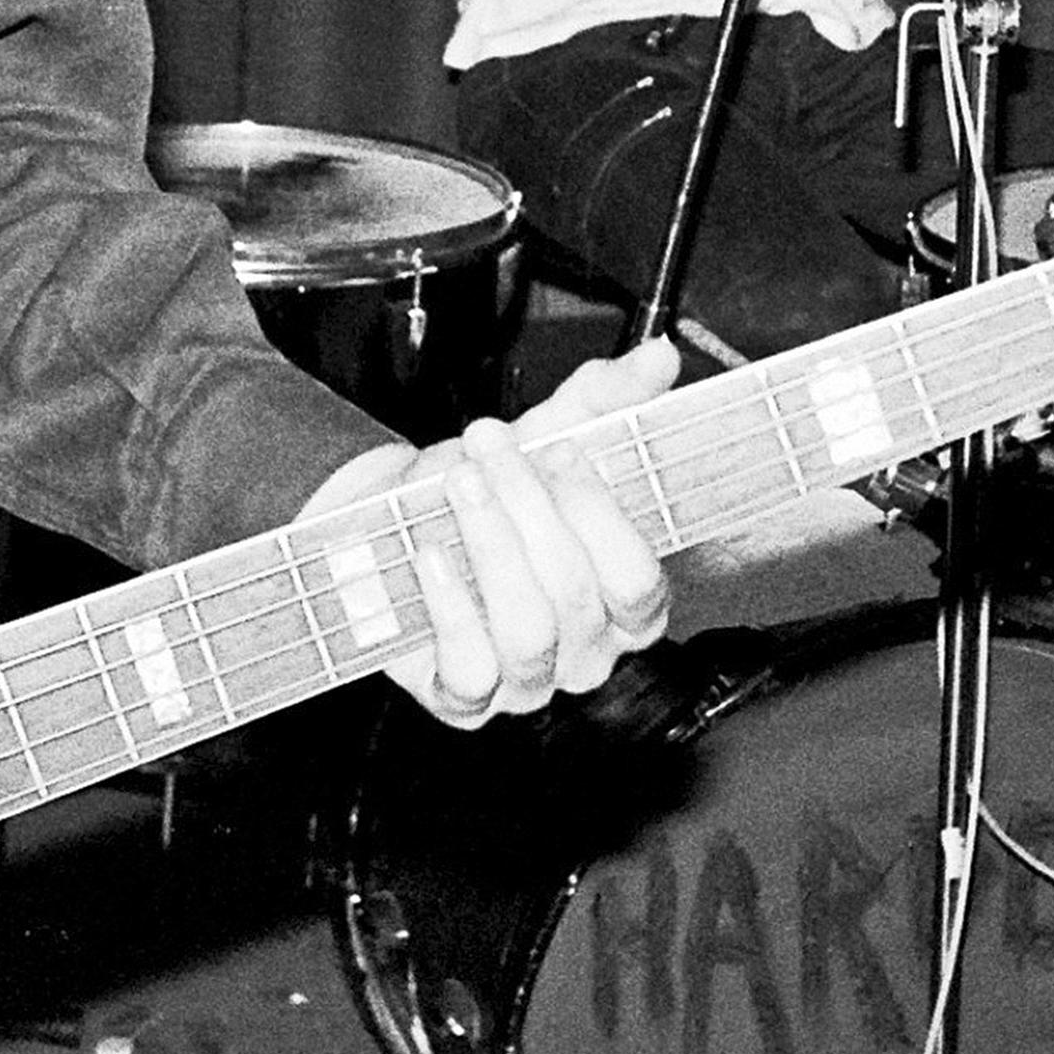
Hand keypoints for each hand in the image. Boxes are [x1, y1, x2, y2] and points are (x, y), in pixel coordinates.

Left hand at [300, 336, 677, 724]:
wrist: (395, 522)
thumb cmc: (487, 492)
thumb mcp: (547, 438)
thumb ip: (606, 400)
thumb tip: (658, 355)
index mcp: (624, 603)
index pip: (640, 581)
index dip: (601, 515)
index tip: (562, 449)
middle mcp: (584, 652)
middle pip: (576, 594)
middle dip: (528, 506)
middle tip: (488, 443)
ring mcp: (525, 682)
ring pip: (529, 633)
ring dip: (491, 547)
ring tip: (461, 485)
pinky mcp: (462, 698)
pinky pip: (469, 670)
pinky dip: (449, 608)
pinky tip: (431, 555)